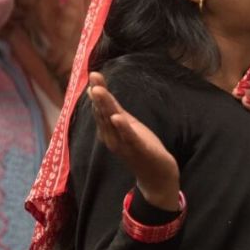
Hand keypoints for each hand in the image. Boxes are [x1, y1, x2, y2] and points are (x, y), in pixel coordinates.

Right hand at [87, 72, 179, 209]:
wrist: (156, 175)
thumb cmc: (141, 148)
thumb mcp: (127, 125)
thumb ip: (114, 109)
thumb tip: (100, 90)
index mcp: (110, 132)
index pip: (100, 109)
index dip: (97, 92)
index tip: (93, 74)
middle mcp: (112, 138)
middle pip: (103, 114)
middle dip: (98, 97)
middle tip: (92, 78)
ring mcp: (124, 145)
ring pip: (113, 123)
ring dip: (105, 107)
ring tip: (99, 91)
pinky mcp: (138, 150)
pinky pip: (129, 138)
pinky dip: (123, 128)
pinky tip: (117, 117)